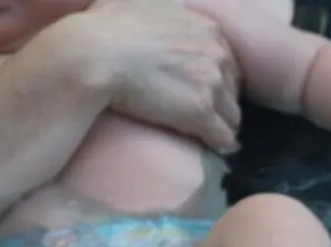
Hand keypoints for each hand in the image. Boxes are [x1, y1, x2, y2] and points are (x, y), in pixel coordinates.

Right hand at [81, 0, 240, 152]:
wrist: (97, 53)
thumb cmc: (109, 25)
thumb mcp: (142, 2)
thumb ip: (161, 8)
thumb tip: (154, 8)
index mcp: (206, 28)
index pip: (226, 58)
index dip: (217, 75)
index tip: (206, 86)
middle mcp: (216, 54)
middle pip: (232, 87)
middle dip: (222, 100)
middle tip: (209, 113)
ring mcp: (211, 84)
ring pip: (232, 114)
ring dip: (223, 124)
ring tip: (213, 135)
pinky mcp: (201, 112)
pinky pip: (224, 137)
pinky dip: (221, 144)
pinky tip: (216, 149)